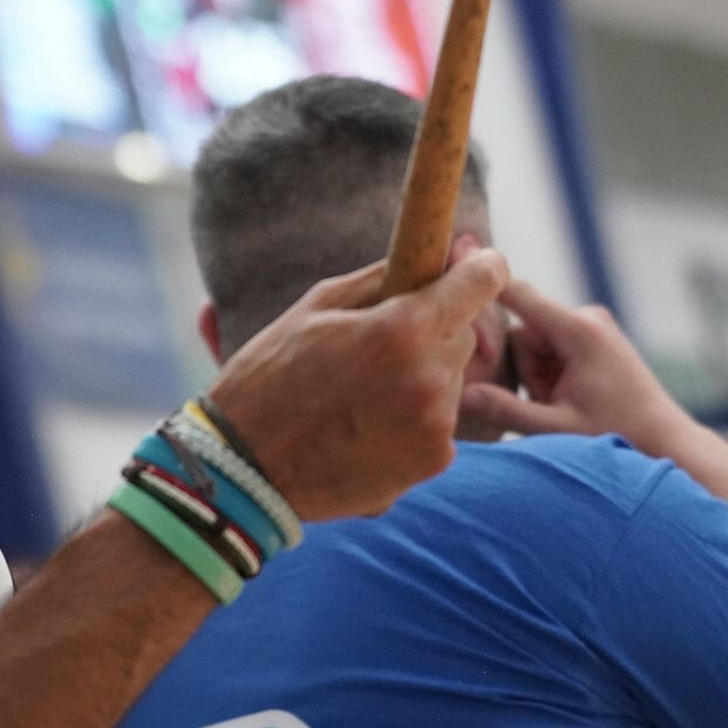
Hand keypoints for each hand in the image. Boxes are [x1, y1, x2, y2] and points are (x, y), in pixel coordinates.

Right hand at [208, 248, 507, 521]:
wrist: (245, 469)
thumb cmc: (269, 377)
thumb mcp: (316, 308)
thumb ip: (382, 278)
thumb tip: (436, 258)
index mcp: (400, 330)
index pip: (480, 282)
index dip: (481, 268)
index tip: (478, 265)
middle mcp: (428, 378)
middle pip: (462, 335)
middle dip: (433, 330)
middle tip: (380, 343)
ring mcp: (434, 426)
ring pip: (450, 381)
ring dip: (422, 377)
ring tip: (362, 393)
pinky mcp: (431, 463)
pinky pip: (439, 423)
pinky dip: (414, 420)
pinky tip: (366, 427)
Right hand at [460, 278, 691, 453]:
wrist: (668, 442)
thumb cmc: (620, 435)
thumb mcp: (557, 429)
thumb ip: (506, 411)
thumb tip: (458, 395)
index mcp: (579, 331)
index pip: (518, 294)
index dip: (483, 284)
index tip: (450, 264)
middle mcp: (586, 319)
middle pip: (520, 332)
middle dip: (520, 370)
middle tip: (543, 405)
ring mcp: (590, 327)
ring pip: (531, 345)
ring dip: (533, 376)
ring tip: (558, 408)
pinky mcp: (591, 340)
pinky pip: (548, 350)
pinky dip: (545, 376)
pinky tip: (562, 401)